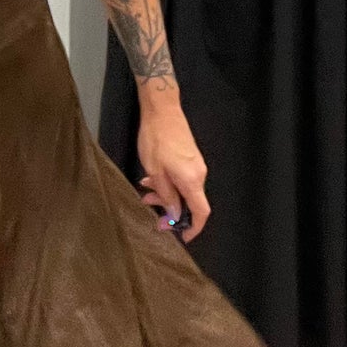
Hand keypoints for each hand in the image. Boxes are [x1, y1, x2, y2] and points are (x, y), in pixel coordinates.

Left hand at [137, 106, 208, 242]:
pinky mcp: (189, 158)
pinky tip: (150, 179)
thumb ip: (167, 195)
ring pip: (183, 189)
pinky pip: (181, 178)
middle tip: (151, 212)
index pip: (201, 212)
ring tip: (145, 193)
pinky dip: (168, 183)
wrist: (162, 110)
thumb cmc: (156, 140)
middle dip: (171, 210)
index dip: (194, 228)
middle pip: (190, 202)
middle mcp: (199, 174)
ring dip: (165, 195)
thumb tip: (174, 215)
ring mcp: (195, 165)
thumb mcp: (156, 172)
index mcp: (192, 181)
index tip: (183, 237)